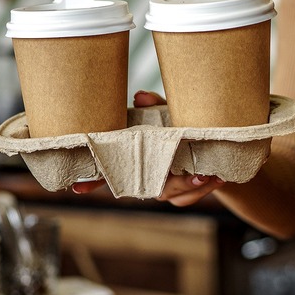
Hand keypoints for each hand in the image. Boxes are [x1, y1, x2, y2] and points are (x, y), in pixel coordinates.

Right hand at [72, 90, 225, 204]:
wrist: (209, 147)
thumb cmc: (179, 127)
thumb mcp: (169, 112)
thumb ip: (156, 105)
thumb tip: (140, 96)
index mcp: (136, 155)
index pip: (109, 170)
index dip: (93, 179)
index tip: (77, 188)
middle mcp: (146, 176)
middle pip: (151, 187)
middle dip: (176, 182)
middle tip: (197, 174)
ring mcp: (163, 189)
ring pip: (174, 195)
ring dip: (194, 186)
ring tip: (211, 174)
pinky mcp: (181, 196)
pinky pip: (189, 198)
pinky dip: (204, 189)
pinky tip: (217, 176)